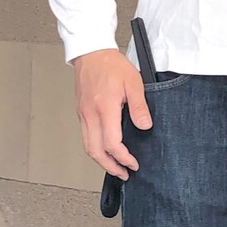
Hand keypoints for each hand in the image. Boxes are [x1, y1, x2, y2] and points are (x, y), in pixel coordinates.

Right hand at [73, 49, 151, 179]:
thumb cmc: (111, 65)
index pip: (111, 144)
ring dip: (101, 161)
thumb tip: (145, 126)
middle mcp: (90, 114)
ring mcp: (83, 114)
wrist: (91, 52)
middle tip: (123, 174)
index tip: (133, 163)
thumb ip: (139, 107)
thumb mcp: (133, 83)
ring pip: (87, 146)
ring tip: (115, 166)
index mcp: (104, 108)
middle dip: (110, 167)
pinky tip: (106, 150)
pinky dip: (95, 148)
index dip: (123, 158)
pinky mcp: (81, 112)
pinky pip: (86, 136)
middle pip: (95, 151)